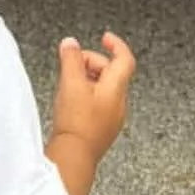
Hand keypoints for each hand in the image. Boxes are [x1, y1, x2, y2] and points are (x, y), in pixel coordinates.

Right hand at [51, 31, 135, 162]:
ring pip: (103, 89)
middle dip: (91, 63)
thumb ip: (71, 59)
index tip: (106, 38)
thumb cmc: (77, 124)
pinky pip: (98, 105)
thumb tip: (70, 43)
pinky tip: (70, 102)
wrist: (74, 156)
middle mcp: (119, 103)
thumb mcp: (71, 83)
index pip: (125, 59)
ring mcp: (112, 118)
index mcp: (116, 88)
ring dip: (87, 80)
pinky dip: (86, 96)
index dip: (116, 44)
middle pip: (111, 73)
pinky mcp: (102, 130)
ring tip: (68, 84)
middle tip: (72, 63)